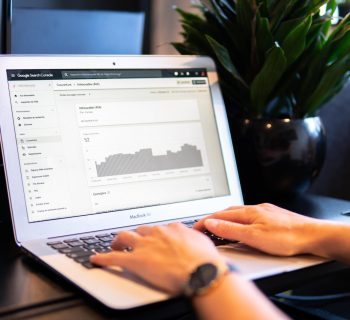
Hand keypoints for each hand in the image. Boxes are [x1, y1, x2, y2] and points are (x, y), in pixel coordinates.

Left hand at [90, 223, 225, 293]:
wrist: (201, 271)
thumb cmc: (205, 260)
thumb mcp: (202, 242)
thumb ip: (193, 238)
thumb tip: (194, 239)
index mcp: (172, 229)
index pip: (159, 228)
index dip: (154, 234)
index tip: (153, 238)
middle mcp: (157, 233)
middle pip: (140, 230)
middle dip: (135, 234)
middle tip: (133, 240)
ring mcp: (145, 246)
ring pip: (125, 236)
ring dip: (118, 240)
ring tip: (115, 244)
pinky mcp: (136, 260)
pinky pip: (114, 257)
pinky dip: (103, 258)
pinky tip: (97, 259)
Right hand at [194, 203, 319, 255]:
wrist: (312, 235)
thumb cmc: (286, 237)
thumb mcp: (254, 236)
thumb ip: (231, 230)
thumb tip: (211, 224)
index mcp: (247, 213)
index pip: (219, 216)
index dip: (205, 221)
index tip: (194, 227)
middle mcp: (254, 209)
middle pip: (226, 212)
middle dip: (212, 218)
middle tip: (202, 227)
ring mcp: (263, 211)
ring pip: (237, 213)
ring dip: (224, 219)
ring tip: (217, 227)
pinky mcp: (270, 216)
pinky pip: (247, 216)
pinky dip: (237, 221)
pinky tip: (240, 226)